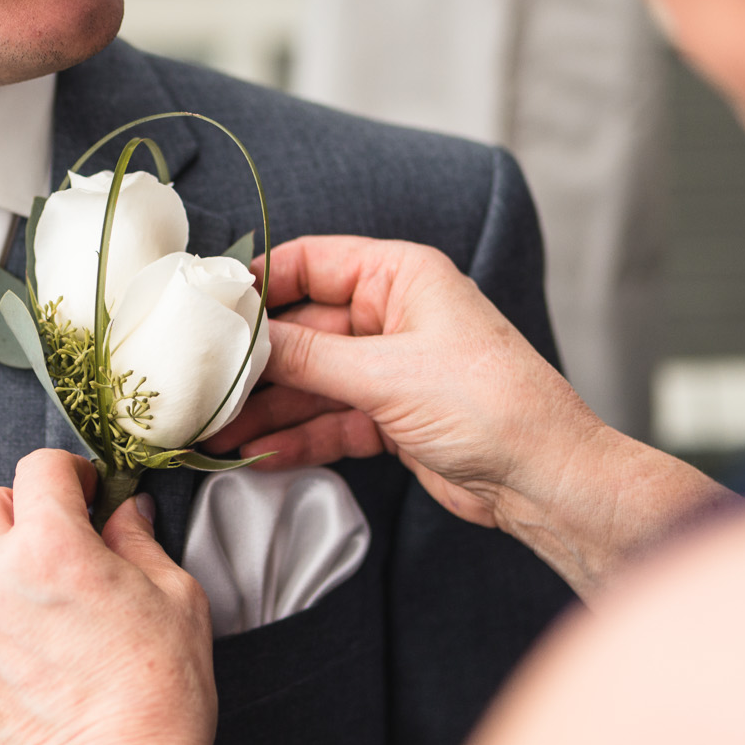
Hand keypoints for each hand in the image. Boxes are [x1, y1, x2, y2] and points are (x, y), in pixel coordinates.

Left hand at [0, 450, 215, 744]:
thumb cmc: (159, 697)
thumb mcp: (176, 599)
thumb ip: (139, 541)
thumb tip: (124, 512)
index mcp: (51, 547)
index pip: (39, 468)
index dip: (71, 472)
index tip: (90, 491)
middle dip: (26, 505)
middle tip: (66, 530)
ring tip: (33, 574)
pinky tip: (22, 620)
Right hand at [211, 236, 725, 595]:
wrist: (545, 481)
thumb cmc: (489, 405)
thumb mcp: (386, 374)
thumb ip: (308, 356)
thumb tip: (243, 340)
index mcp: (400, 277)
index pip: (309, 263)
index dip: (255, 284)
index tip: (204, 310)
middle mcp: (393, 316)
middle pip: (301, 329)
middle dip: (253, 362)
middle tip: (199, 385)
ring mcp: (391, 369)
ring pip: (310, 381)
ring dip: (266, 408)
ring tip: (214, 432)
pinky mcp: (391, 418)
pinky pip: (329, 421)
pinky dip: (296, 438)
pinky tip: (256, 456)